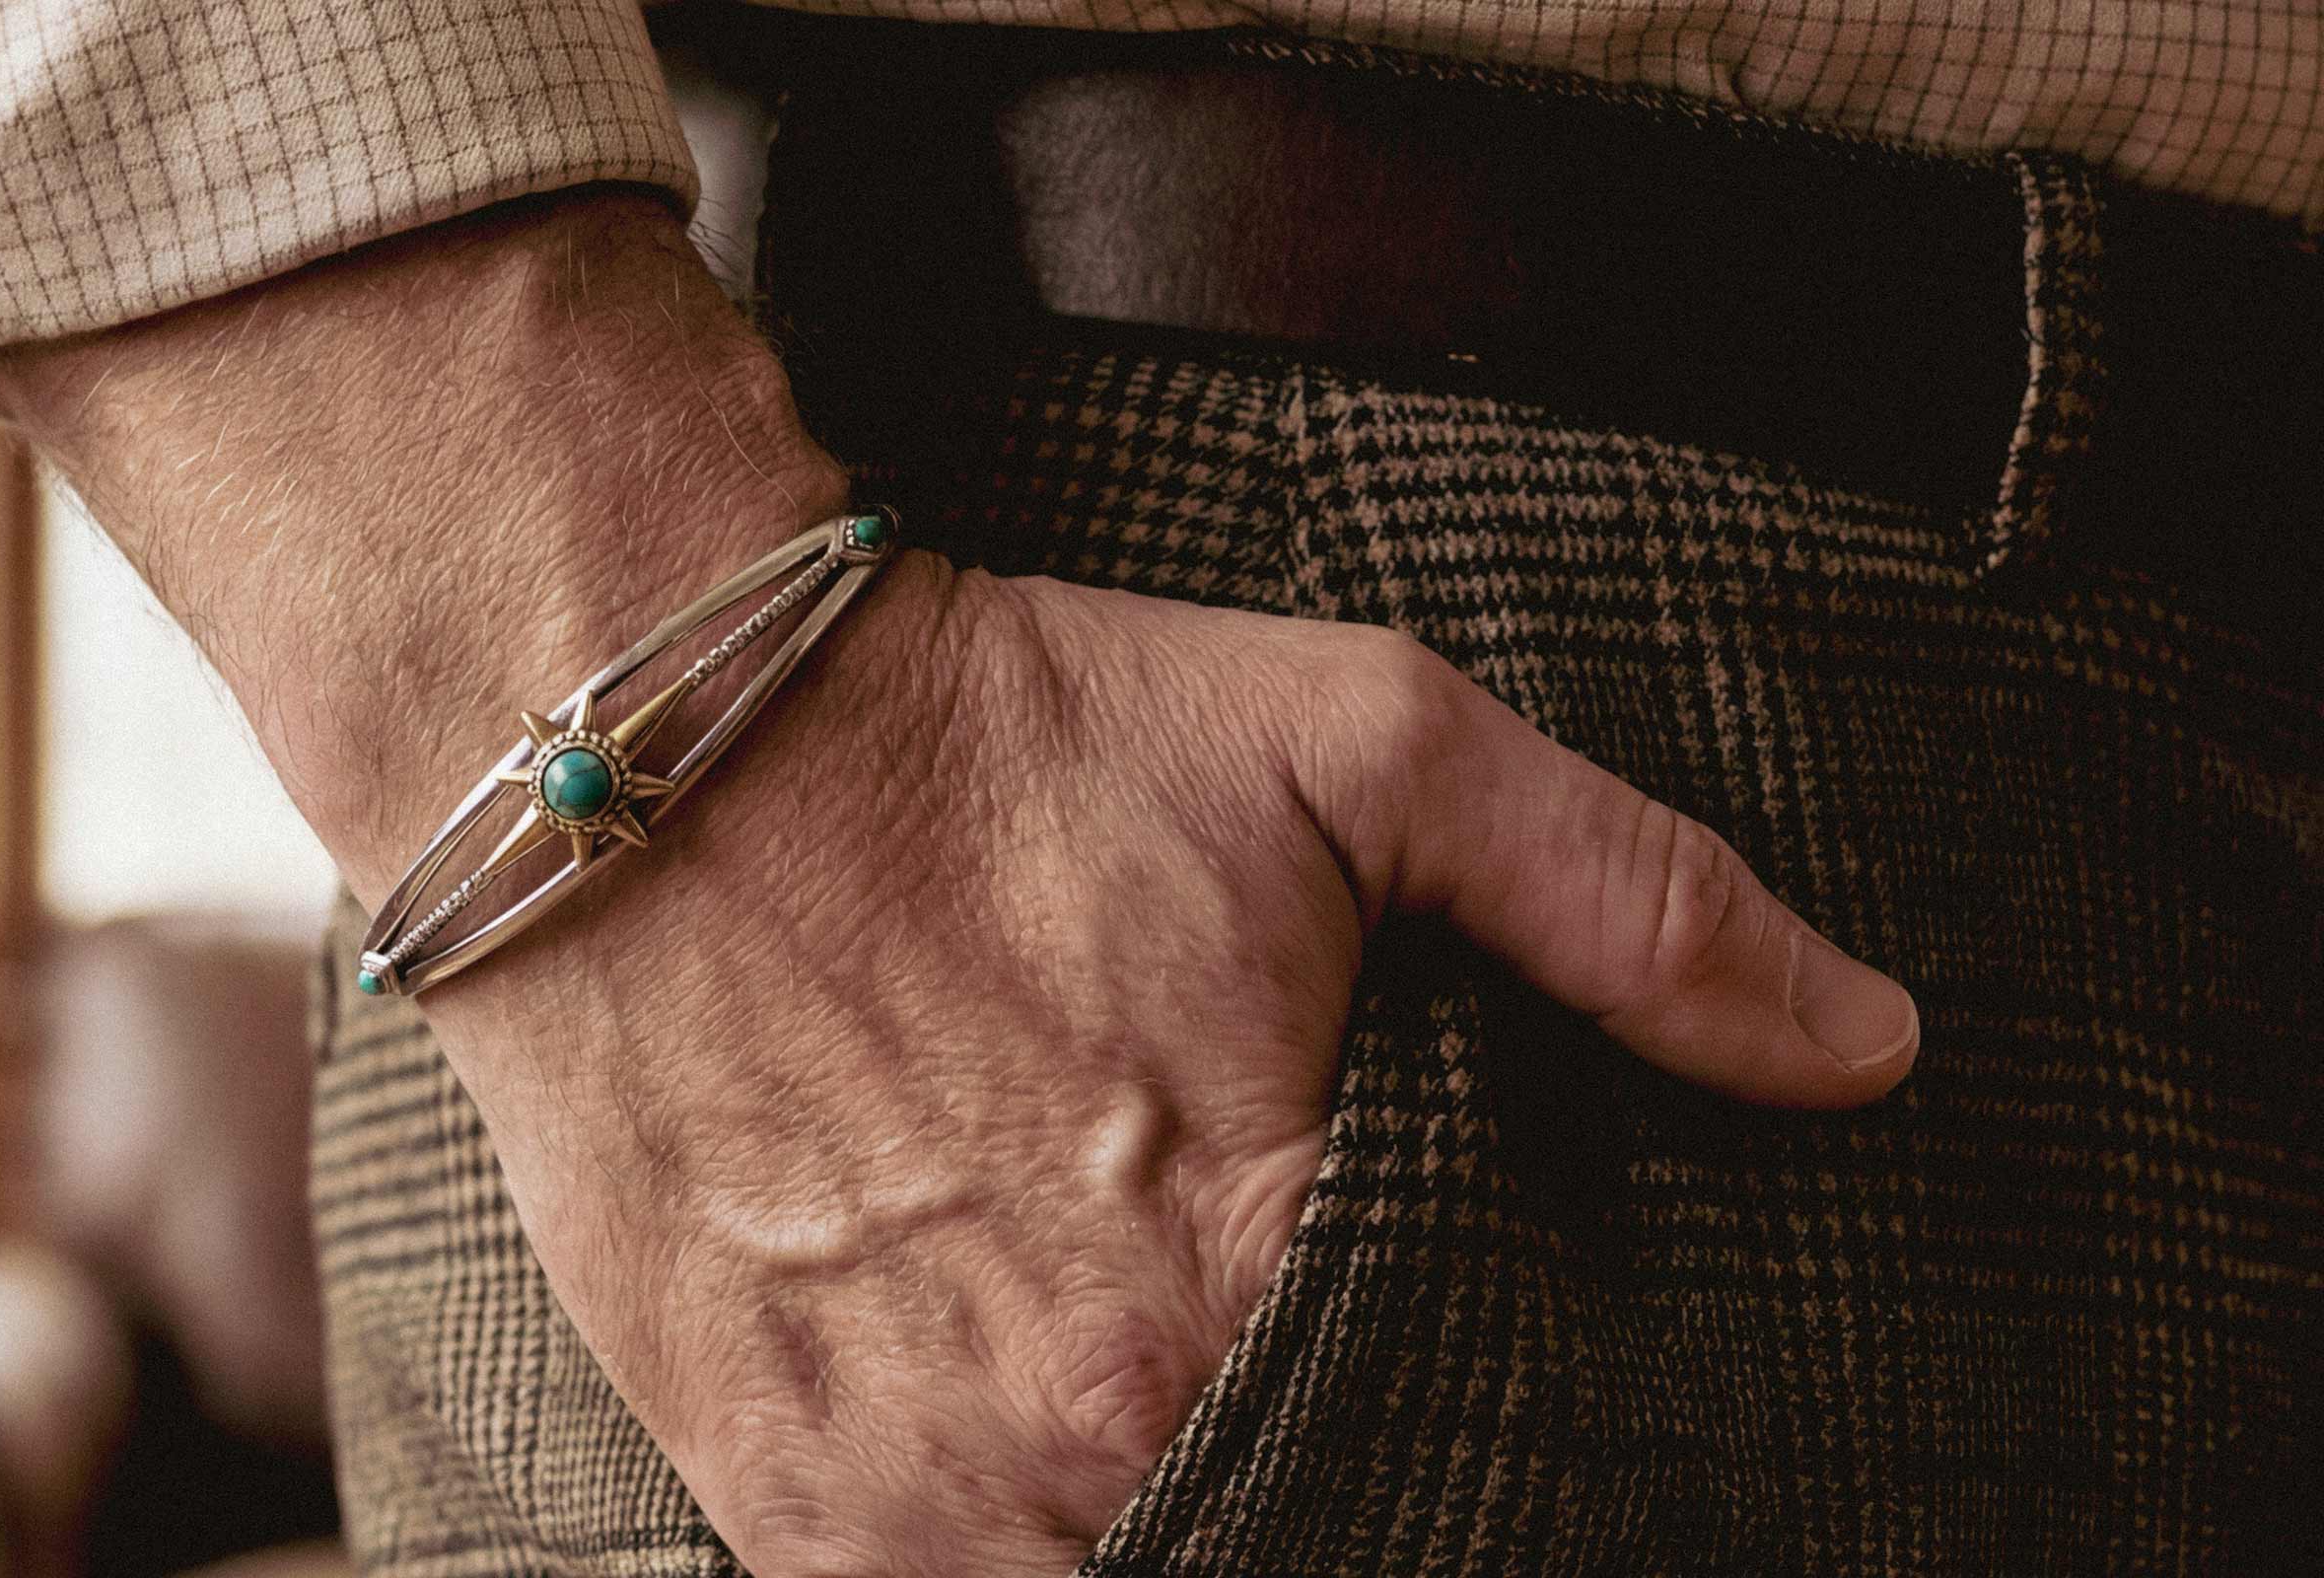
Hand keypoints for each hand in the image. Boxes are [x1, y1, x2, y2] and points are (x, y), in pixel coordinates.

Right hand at [0, 189, 1918, 1577]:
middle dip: (1337, 1516)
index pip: (1455, 1481)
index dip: (1499, 1480)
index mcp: (1247, 1269)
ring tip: (1203, 1475)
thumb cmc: (993, 741)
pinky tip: (1054, 1508)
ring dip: (1168, 1546)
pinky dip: (1001, 1577)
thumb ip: (1625, 905)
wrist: (645, 752)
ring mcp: (900, 1477)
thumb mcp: (1351, 742)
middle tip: (1349, 1446)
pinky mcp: (761, 1479)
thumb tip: (1870, 1048)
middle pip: (1282, 1553)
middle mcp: (1079, 1422)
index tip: (1500, 1451)